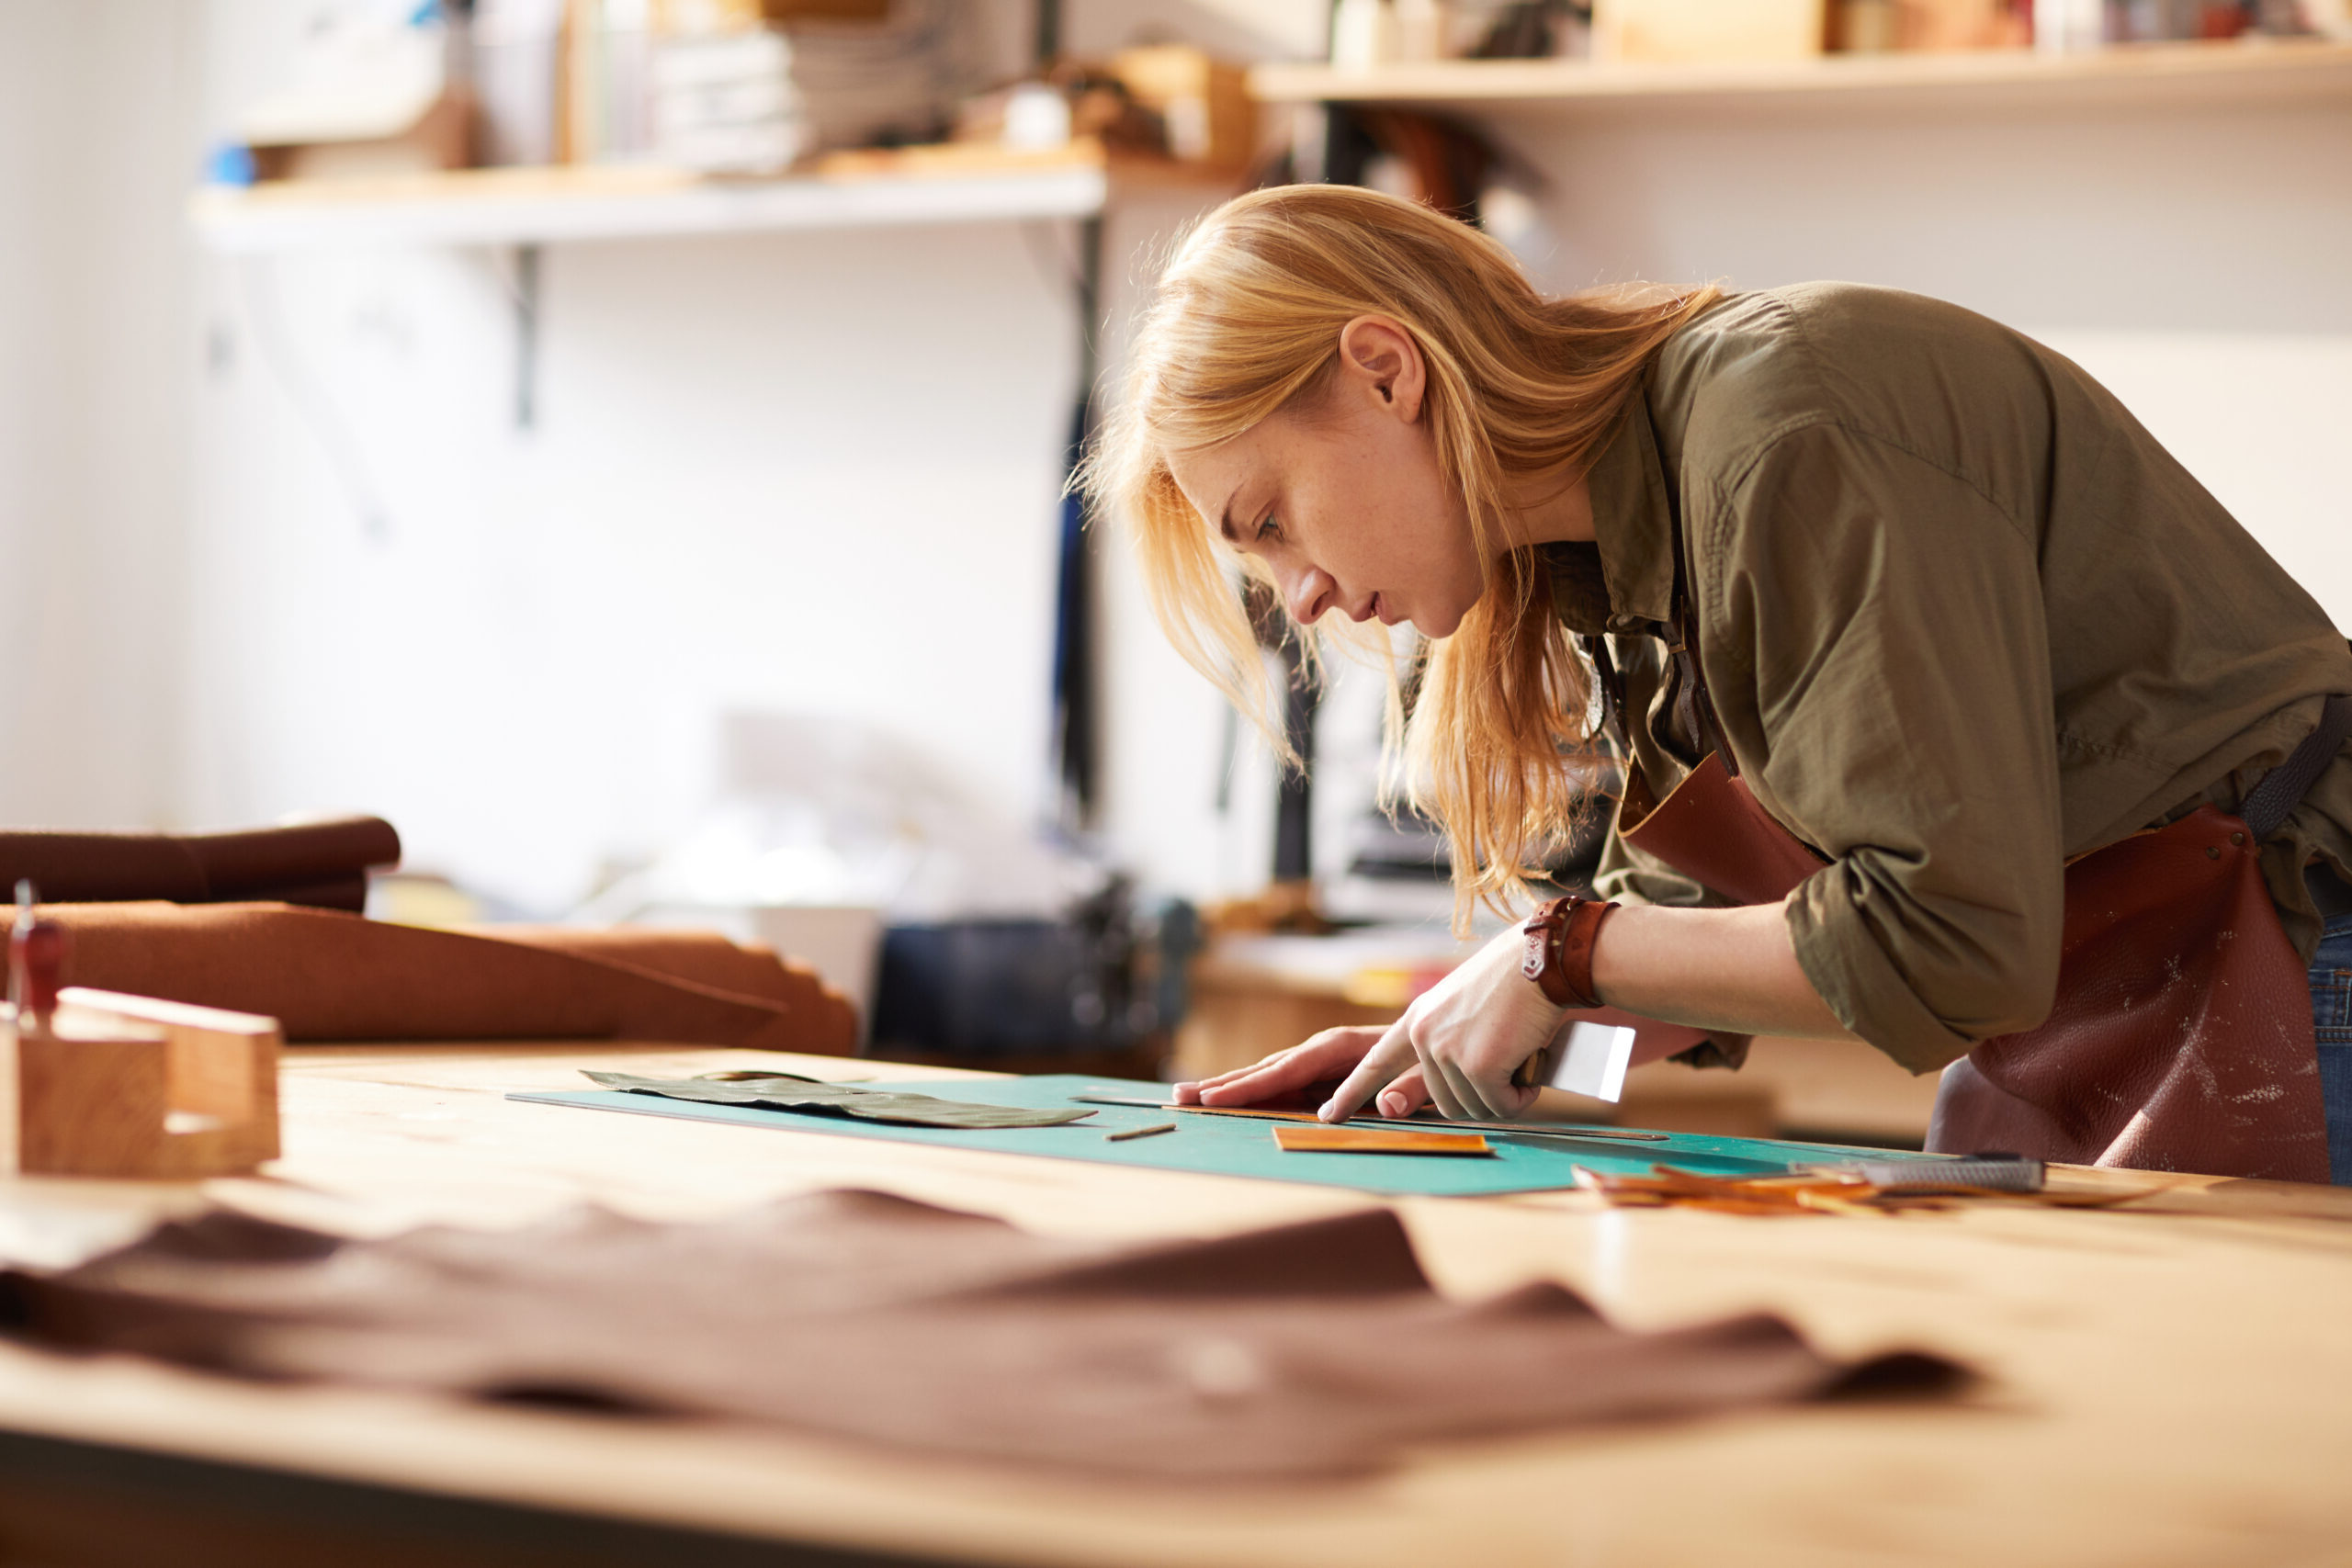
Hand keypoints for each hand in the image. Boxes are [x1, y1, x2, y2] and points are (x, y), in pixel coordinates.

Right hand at [1172, 1026, 1432, 1116]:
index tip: (1214, 1098)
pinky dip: (1249, 1093)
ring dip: (1227, 1087)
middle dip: (1222, 1083)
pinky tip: (1223, 1101)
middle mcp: (1321, 1050)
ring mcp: (1318, 1063)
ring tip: (1186, 1096)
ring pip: (1266, 1076)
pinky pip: (1279, 1086)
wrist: (1441, 1040)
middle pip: (1264, 1069)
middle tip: (1178, 1096)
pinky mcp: (1320, 1077)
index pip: (1286, 1069)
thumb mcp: (1432, 1075)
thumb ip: (1412, 1090)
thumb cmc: (1435, 1058)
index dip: (1249, 1085)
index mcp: (1341, 1046)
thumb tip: (1384, 1105)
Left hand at [1319, 926, 1565, 1123]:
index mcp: (1417, 1019)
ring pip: (1473, 1107)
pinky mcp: (1477, 1065)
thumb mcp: (1463, 1012)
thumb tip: (1408, 1100)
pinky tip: (1530, 1061)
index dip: (1350, 1092)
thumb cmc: (1514, 983)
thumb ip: (1441, 1048)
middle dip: (1480, 1095)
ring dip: (1504, 1094)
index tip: (1329, 1114)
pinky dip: (1521, 1094)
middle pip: (1443, 1101)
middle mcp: (1423, 1034)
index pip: (1372, 1063)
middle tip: (1507, 1064)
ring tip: (1519, 1054)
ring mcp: (1446, 1050)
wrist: (1543, 958)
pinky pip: (1500, 1105)